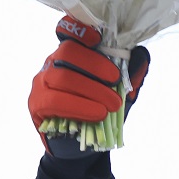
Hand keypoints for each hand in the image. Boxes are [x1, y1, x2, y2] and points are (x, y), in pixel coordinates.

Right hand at [28, 17, 149, 140]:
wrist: (80, 148)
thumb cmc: (98, 113)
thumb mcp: (118, 93)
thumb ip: (130, 75)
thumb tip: (141, 55)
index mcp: (71, 54)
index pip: (68, 32)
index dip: (80, 30)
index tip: (98, 39)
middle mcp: (52, 63)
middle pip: (68, 53)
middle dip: (95, 66)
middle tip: (116, 82)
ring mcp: (41, 82)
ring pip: (63, 77)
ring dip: (92, 90)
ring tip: (113, 105)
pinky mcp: (37, 104)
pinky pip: (55, 101)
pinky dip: (80, 107)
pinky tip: (98, 114)